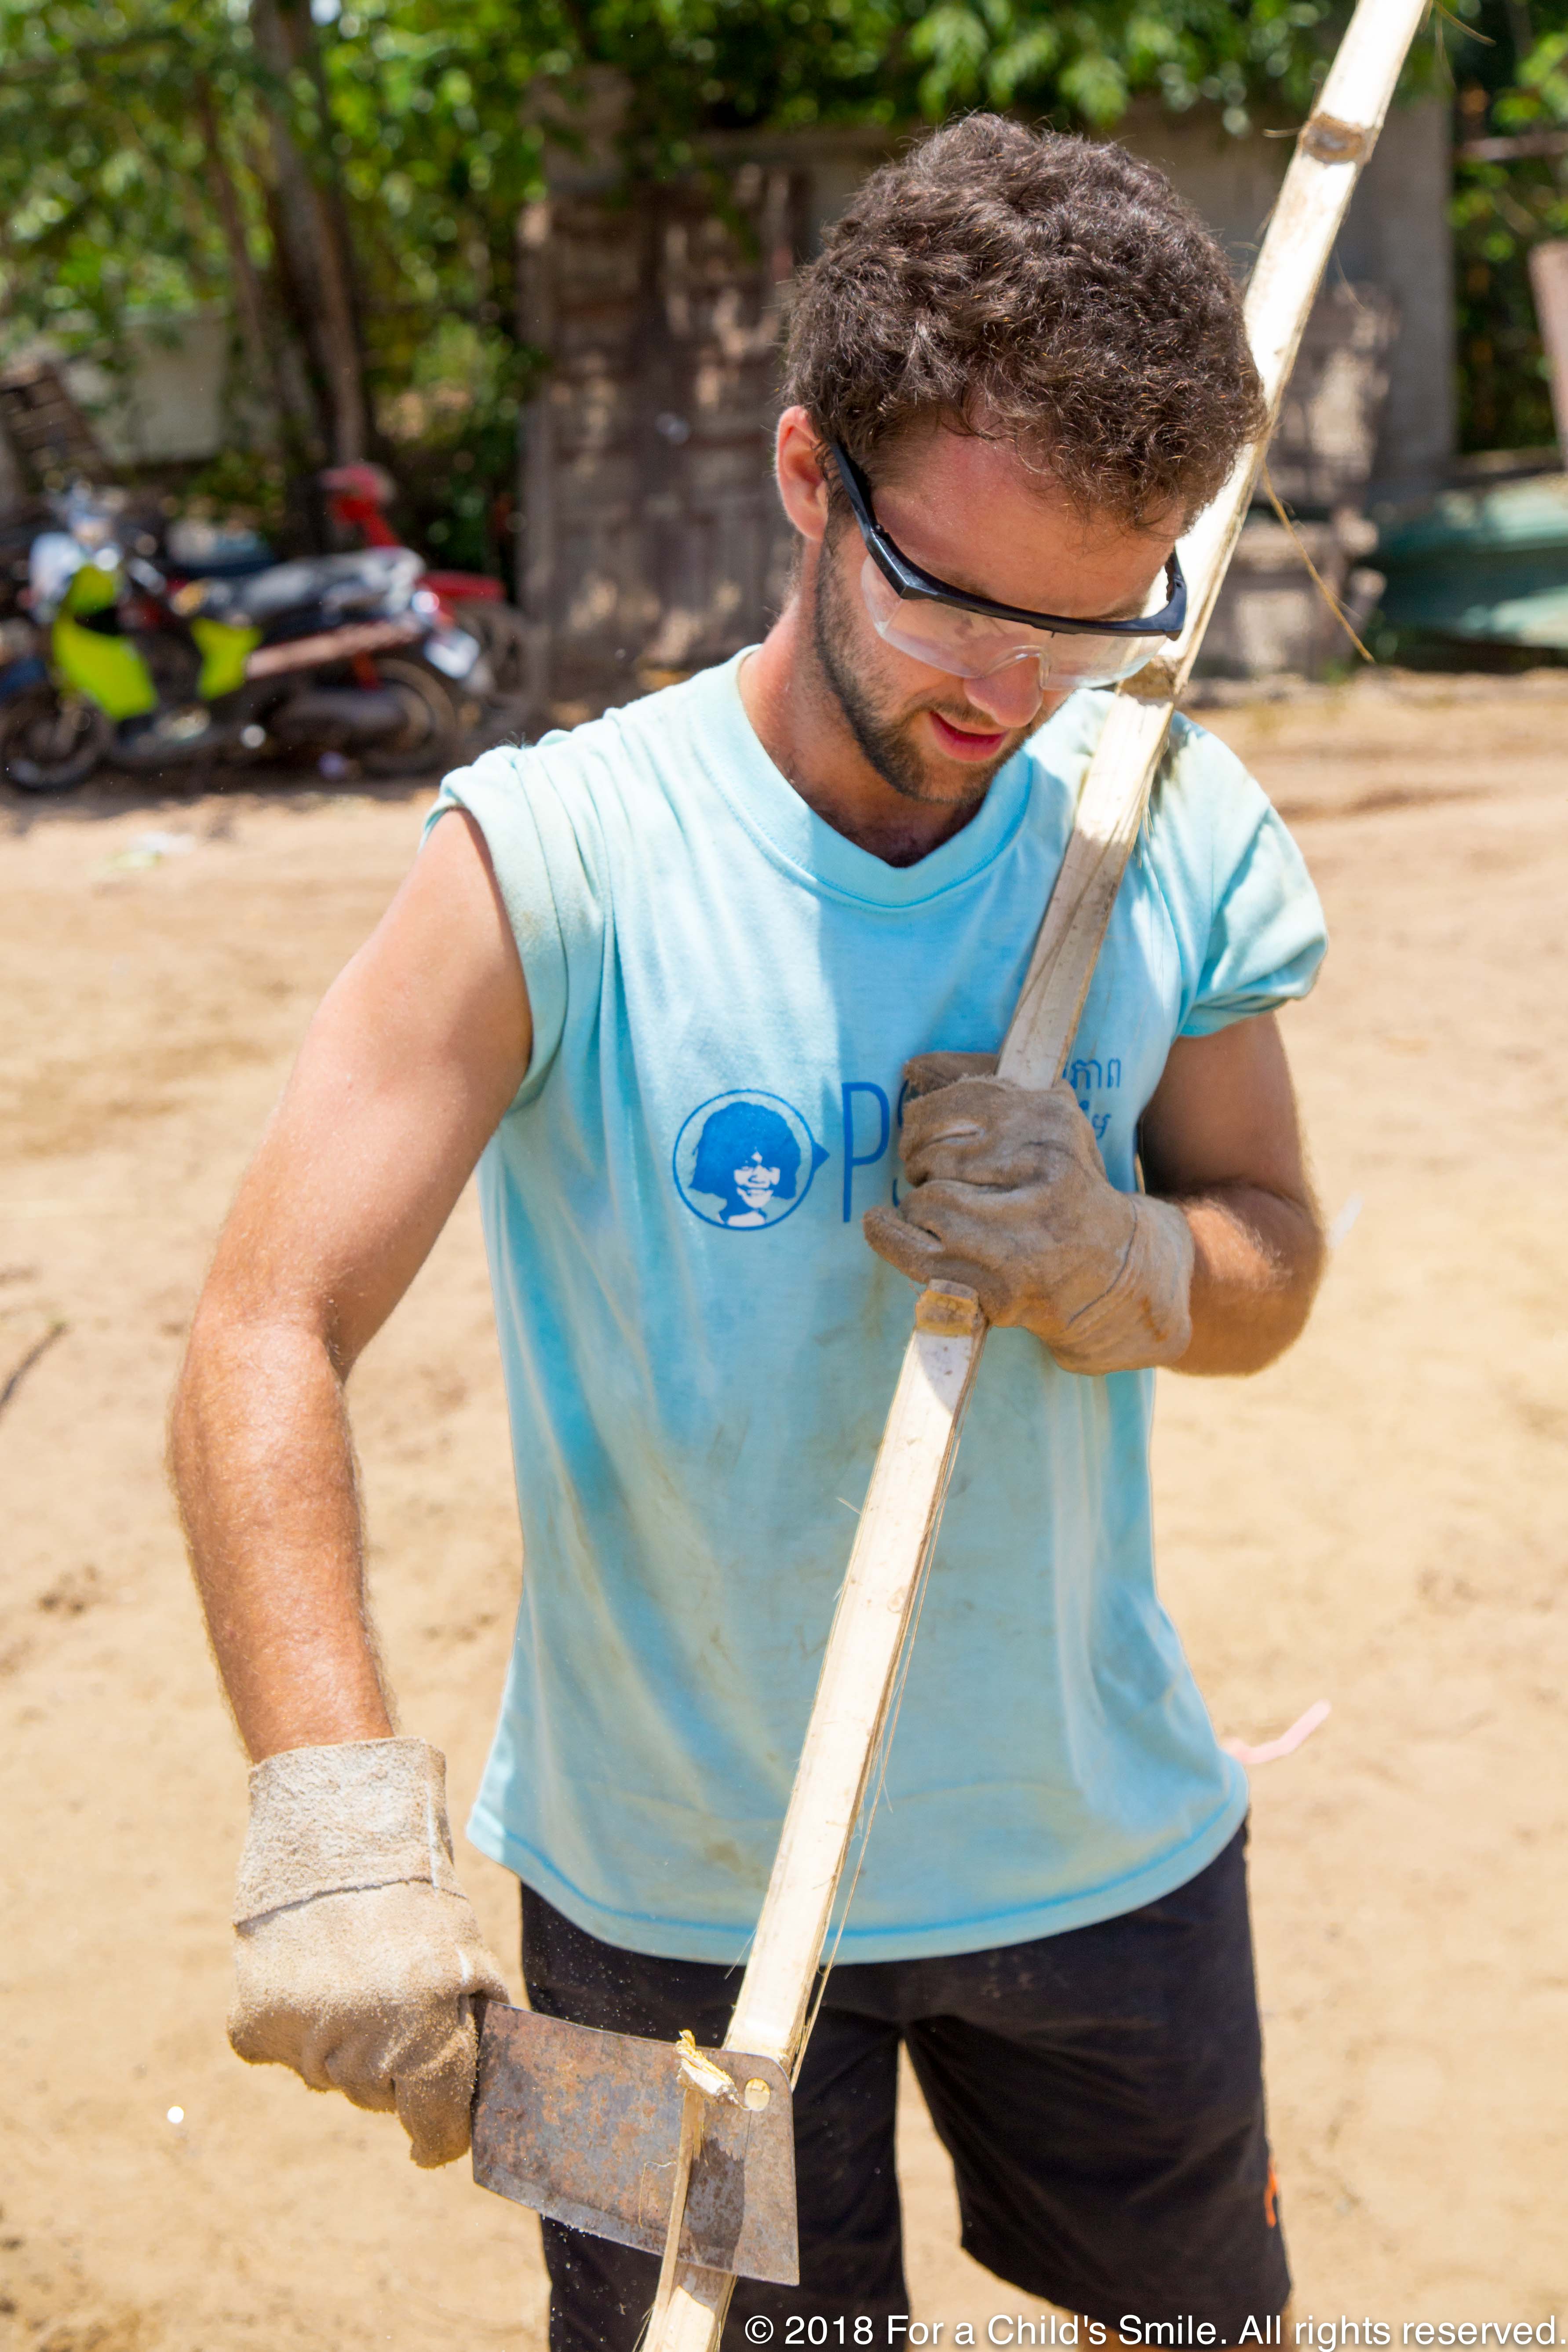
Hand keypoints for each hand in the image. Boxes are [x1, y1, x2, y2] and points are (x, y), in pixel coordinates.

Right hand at [228, 1738, 509, 2167]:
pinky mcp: (252, 2031)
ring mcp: (302, 2044)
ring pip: (328, 2076)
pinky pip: (282, 2052)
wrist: (334, 1835)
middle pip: (378, 2098)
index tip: (434, 2139)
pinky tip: (308, 1973)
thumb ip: (472, 2032)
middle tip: (392, 1998)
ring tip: (349, 1972)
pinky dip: (294, 2024)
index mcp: (426, 2036)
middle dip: (391, 2065)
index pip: (434, 2128)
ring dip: (342, 2041)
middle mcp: (363, 2050)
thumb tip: (476, 2099)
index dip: (440, 2136)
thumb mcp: (468, 1960)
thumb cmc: (415, 1898)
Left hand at [863, 1052, 1193, 1373]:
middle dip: (918, 1162)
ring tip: (933, 1207)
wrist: (1111, 1268)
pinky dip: (889, 1233)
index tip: (922, 1133)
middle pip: (934, 1152)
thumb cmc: (1063, 1185)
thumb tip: (911, 1066)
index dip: (924, 1119)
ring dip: (916, 1202)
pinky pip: (912, 1248)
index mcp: (1051, 1122)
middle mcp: (1040, 1173)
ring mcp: (1017, 1233)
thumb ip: (983, 1084)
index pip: (959, 1102)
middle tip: (926, 1173)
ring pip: (923, 1200)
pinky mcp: (995, 1281)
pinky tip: (887, 1223)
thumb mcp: (1045, 1121)